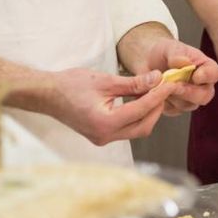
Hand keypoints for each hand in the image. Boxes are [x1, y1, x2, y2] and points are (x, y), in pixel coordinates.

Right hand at [45, 67, 177, 145]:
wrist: (47, 94)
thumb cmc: (71, 85)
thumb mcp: (105, 80)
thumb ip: (133, 83)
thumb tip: (157, 79)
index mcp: (104, 123)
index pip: (140, 110)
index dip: (158, 96)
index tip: (170, 83)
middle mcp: (104, 136)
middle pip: (143, 126)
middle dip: (157, 107)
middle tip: (164, 87)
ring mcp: (103, 138)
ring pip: (136, 129)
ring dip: (148, 112)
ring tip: (154, 91)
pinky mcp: (102, 135)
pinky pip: (127, 128)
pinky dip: (137, 115)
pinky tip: (141, 99)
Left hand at [137, 37, 217, 115]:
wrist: (148, 62)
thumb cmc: (164, 52)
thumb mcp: (169, 48)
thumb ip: (176, 54)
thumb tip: (185, 62)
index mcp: (205, 67)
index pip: (214, 74)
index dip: (207, 76)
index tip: (196, 75)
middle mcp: (201, 85)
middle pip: (205, 96)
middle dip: (189, 92)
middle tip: (174, 85)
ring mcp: (189, 99)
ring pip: (188, 105)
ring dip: (173, 96)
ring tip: (160, 84)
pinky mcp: (176, 108)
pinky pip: (173, 110)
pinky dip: (163, 102)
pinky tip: (156, 91)